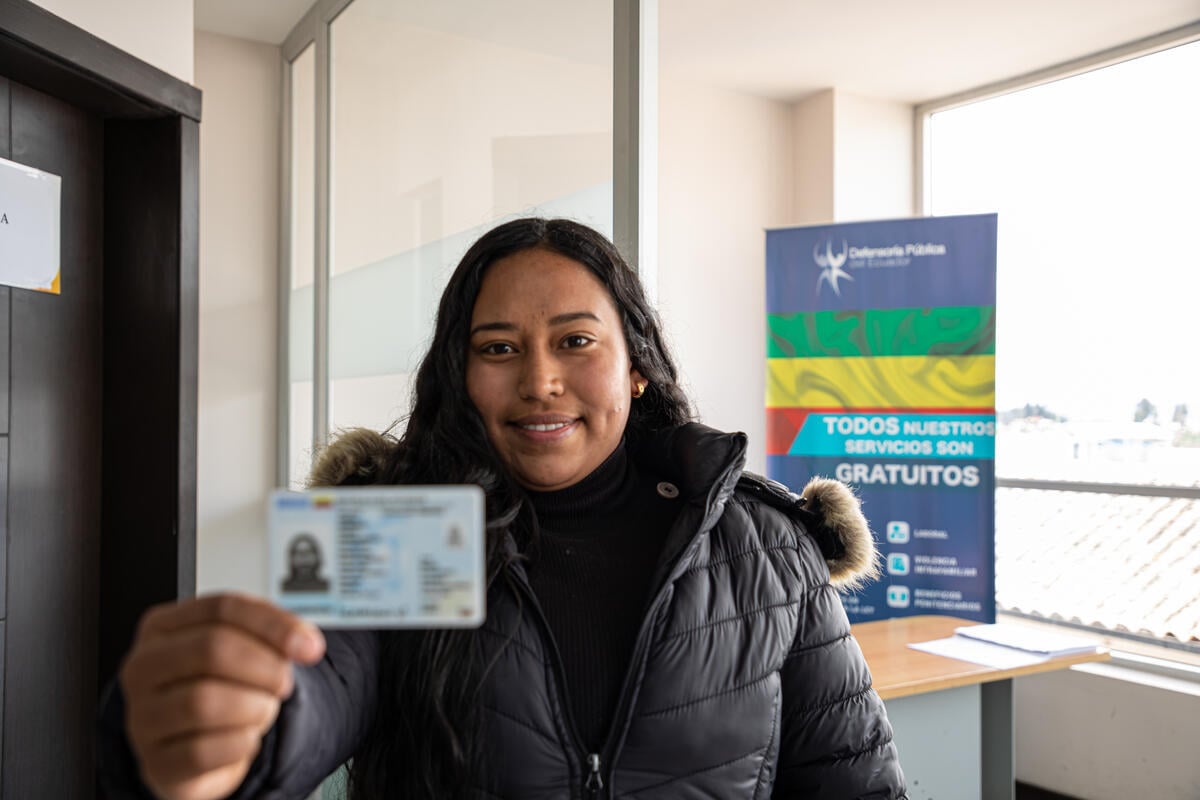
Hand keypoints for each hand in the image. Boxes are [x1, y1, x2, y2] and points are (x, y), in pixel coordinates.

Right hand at [118, 593, 325, 799]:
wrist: (198, 743)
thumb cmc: (219, 686)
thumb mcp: (244, 647)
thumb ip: (275, 632)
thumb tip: (306, 643)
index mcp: (161, 628)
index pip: (220, 609)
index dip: (273, 625)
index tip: (309, 646)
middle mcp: (143, 668)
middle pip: (211, 649)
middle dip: (264, 667)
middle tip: (283, 683)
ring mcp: (142, 717)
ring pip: (204, 701)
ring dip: (253, 707)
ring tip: (262, 710)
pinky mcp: (155, 762)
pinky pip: (203, 751)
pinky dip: (240, 744)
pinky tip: (244, 738)